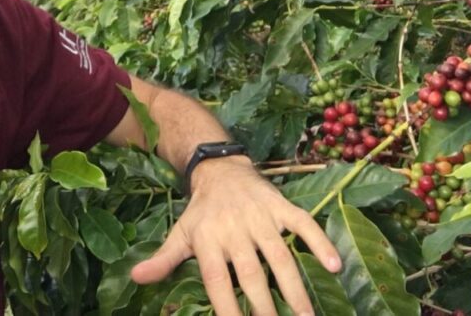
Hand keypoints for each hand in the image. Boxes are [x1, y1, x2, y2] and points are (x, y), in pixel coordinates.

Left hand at [130, 157, 340, 315]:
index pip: (217, 281)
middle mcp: (234, 229)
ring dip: (295, 286)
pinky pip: (303, 223)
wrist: (220, 167)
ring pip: (279, 255)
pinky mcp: (281, 205)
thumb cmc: (201, 211)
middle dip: (265, 307)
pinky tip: (334, 265)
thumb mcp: (180, 234)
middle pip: (251, 274)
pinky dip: (319, 242)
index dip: (227, 309)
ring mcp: (260, 216)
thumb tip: (136, 277)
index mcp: (208, 240)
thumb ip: (164, 260)